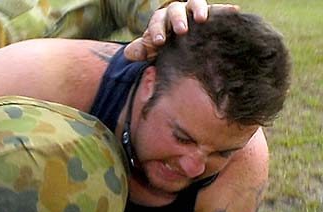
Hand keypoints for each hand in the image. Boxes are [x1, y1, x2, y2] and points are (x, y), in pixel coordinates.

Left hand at [124, 0, 239, 60]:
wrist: (179, 44)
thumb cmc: (164, 47)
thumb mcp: (151, 50)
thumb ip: (141, 51)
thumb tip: (129, 54)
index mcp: (161, 20)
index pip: (156, 21)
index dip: (156, 30)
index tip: (158, 42)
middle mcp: (177, 12)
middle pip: (175, 10)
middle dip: (178, 19)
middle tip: (181, 30)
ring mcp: (193, 11)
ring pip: (195, 3)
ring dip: (199, 9)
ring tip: (203, 19)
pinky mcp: (209, 14)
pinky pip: (217, 9)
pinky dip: (224, 10)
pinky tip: (234, 11)